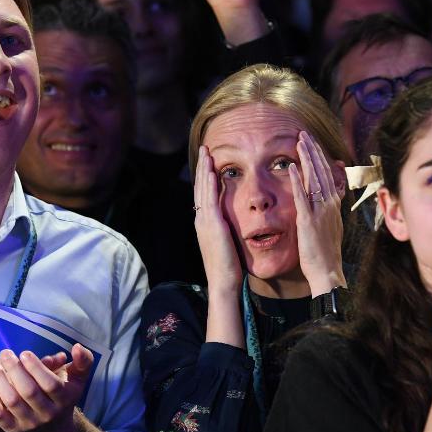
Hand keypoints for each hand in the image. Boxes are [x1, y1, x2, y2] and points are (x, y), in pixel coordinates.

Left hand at [0, 345, 93, 431]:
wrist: (52, 430)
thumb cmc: (63, 397)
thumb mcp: (77, 380)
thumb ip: (83, 362)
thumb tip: (77, 347)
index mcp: (64, 400)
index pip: (50, 384)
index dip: (36, 368)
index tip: (24, 353)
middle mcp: (47, 414)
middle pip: (29, 391)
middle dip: (15, 370)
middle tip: (5, 353)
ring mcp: (28, 423)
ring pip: (12, 401)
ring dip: (0, 380)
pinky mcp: (12, 430)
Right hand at [195, 145, 243, 292]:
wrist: (223, 282)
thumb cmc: (229, 268)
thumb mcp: (226, 244)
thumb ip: (226, 230)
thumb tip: (230, 223)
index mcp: (205, 223)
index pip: (203, 194)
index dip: (205, 176)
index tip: (208, 161)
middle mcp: (201, 220)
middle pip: (200, 187)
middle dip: (202, 167)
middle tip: (204, 149)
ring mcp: (205, 222)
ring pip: (202, 190)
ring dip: (204, 170)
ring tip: (207, 153)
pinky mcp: (213, 225)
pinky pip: (210, 200)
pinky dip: (210, 185)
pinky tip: (212, 172)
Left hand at [288, 131, 346, 296]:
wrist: (328, 270)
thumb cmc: (326, 251)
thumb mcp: (332, 225)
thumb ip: (331, 207)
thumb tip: (335, 192)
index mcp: (334, 204)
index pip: (327, 174)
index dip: (319, 157)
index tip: (312, 143)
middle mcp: (330, 204)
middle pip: (322, 171)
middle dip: (313, 150)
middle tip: (304, 134)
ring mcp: (320, 211)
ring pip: (314, 178)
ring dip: (306, 158)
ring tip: (299, 141)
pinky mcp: (308, 220)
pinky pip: (302, 196)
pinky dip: (297, 180)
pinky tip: (291, 166)